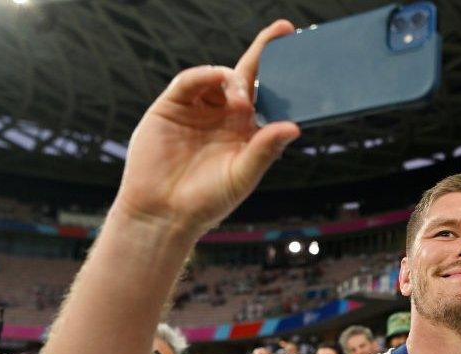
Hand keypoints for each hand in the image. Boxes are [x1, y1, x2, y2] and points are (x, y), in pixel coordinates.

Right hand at [115, 21, 300, 235]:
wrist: (163, 214)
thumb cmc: (207, 201)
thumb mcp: (242, 175)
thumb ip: (265, 149)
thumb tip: (294, 127)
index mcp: (245, 130)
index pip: (265, 93)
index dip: (279, 71)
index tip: (297, 46)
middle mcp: (223, 115)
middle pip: (245, 75)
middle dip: (264, 51)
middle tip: (283, 33)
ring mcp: (197, 108)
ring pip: (218, 76)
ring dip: (234, 78)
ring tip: (243, 100)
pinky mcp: (171, 106)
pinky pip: (190, 82)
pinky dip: (205, 75)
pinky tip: (218, 80)